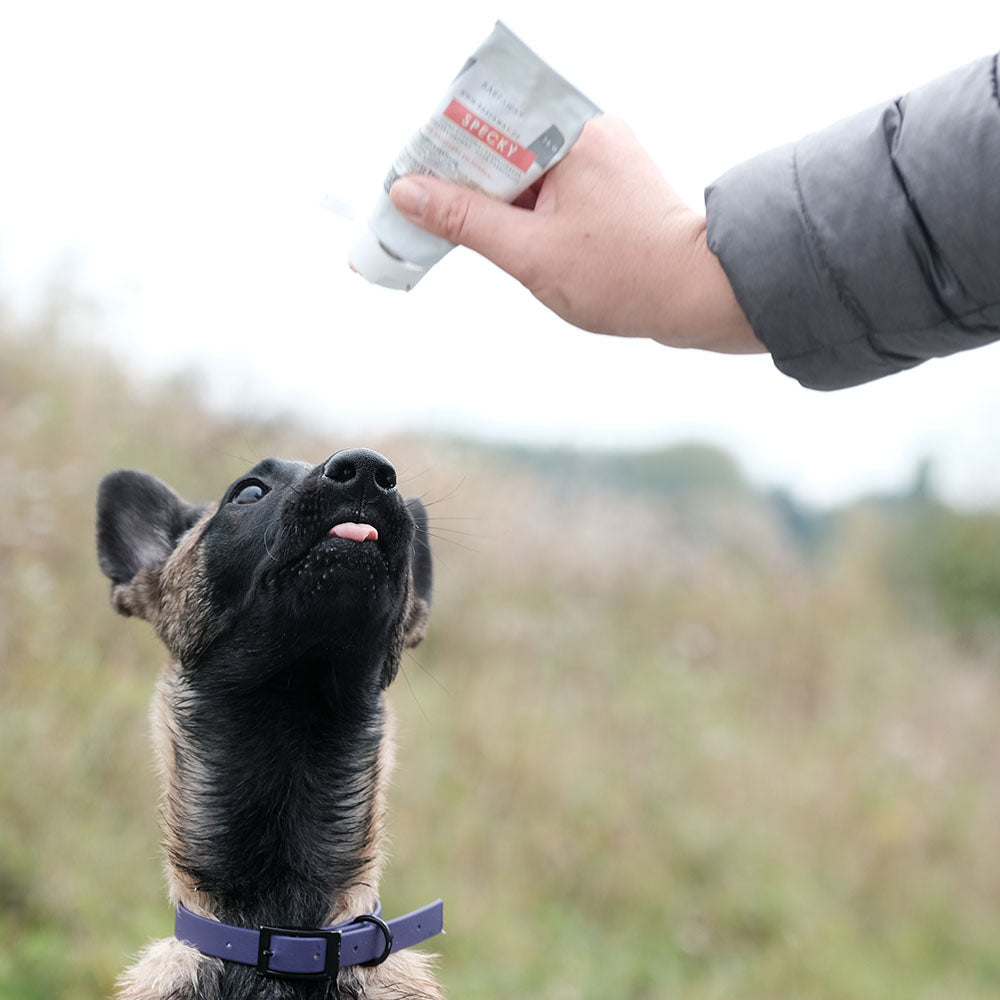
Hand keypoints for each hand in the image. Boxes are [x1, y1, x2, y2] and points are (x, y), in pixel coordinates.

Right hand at [389, 116, 762, 354]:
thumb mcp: (531, 252)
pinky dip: (517, 211)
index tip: (407, 178)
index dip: (440, 149)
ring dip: (487, 199)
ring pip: (522, 170)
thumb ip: (465, 220)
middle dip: (458, 178)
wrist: (699, 298)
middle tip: (418, 209)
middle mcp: (588, 134)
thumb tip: (408, 193)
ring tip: (447, 229)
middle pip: (501, 143)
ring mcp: (599, 160)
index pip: (487, 120)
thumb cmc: (626, 277)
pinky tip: (496, 238)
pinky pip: (546, 189)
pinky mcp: (606, 187)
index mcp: (572, 133)